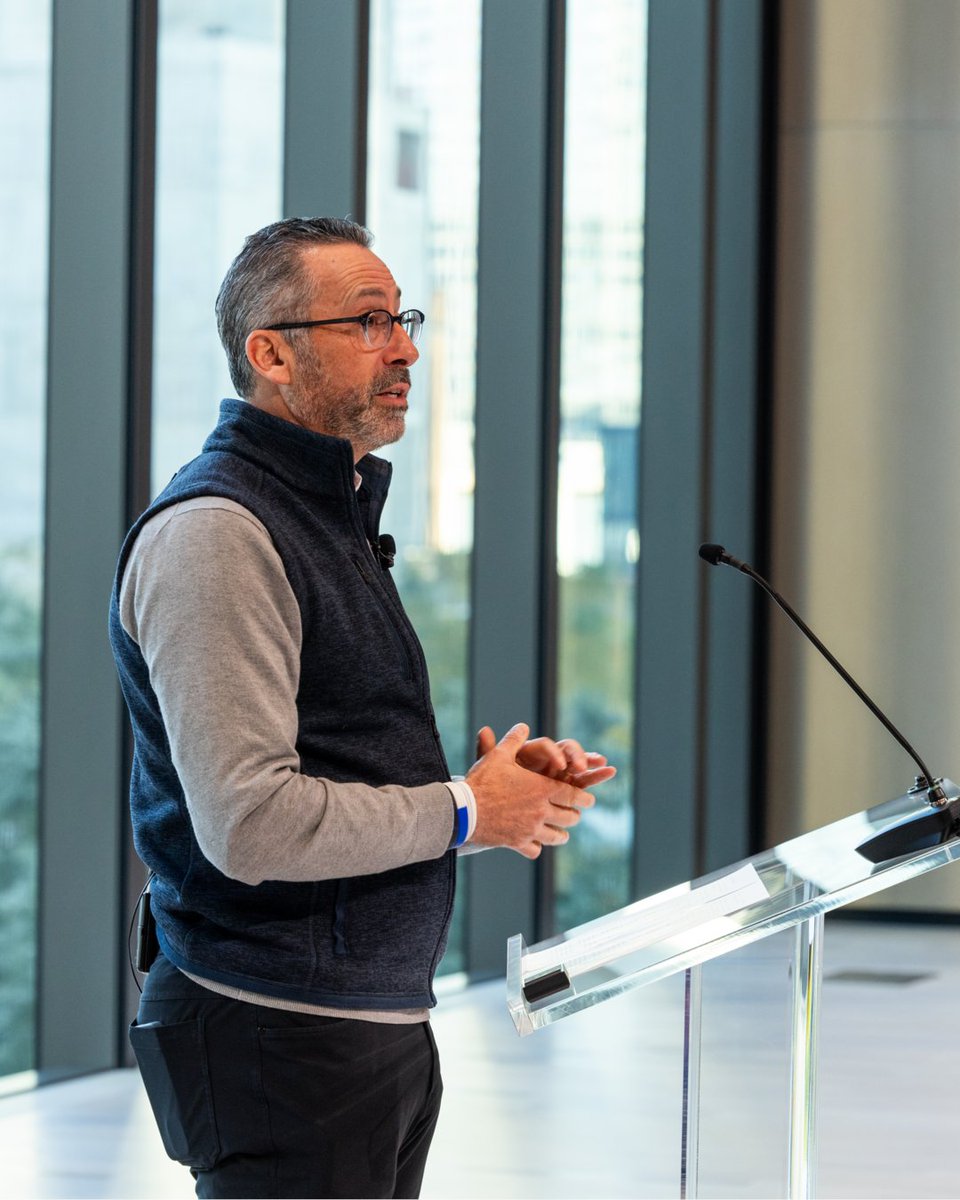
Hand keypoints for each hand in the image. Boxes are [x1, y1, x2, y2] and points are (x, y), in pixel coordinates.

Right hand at [466, 724, 603, 859]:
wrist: (464, 810)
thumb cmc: (483, 780)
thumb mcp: (498, 755)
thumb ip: (513, 740)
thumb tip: (523, 726)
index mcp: (542, 789)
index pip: (572, 795)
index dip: (584, 798)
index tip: (590, 800)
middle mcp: (541, 811)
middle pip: (569, 817)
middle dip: (574, 815)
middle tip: (575, 814)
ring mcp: (530, 830)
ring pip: (556, 836)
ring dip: (561, 834)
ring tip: (561, 833)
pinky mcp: (517, 843)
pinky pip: (535, 850)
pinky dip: (537, 847)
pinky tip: (535, 844)